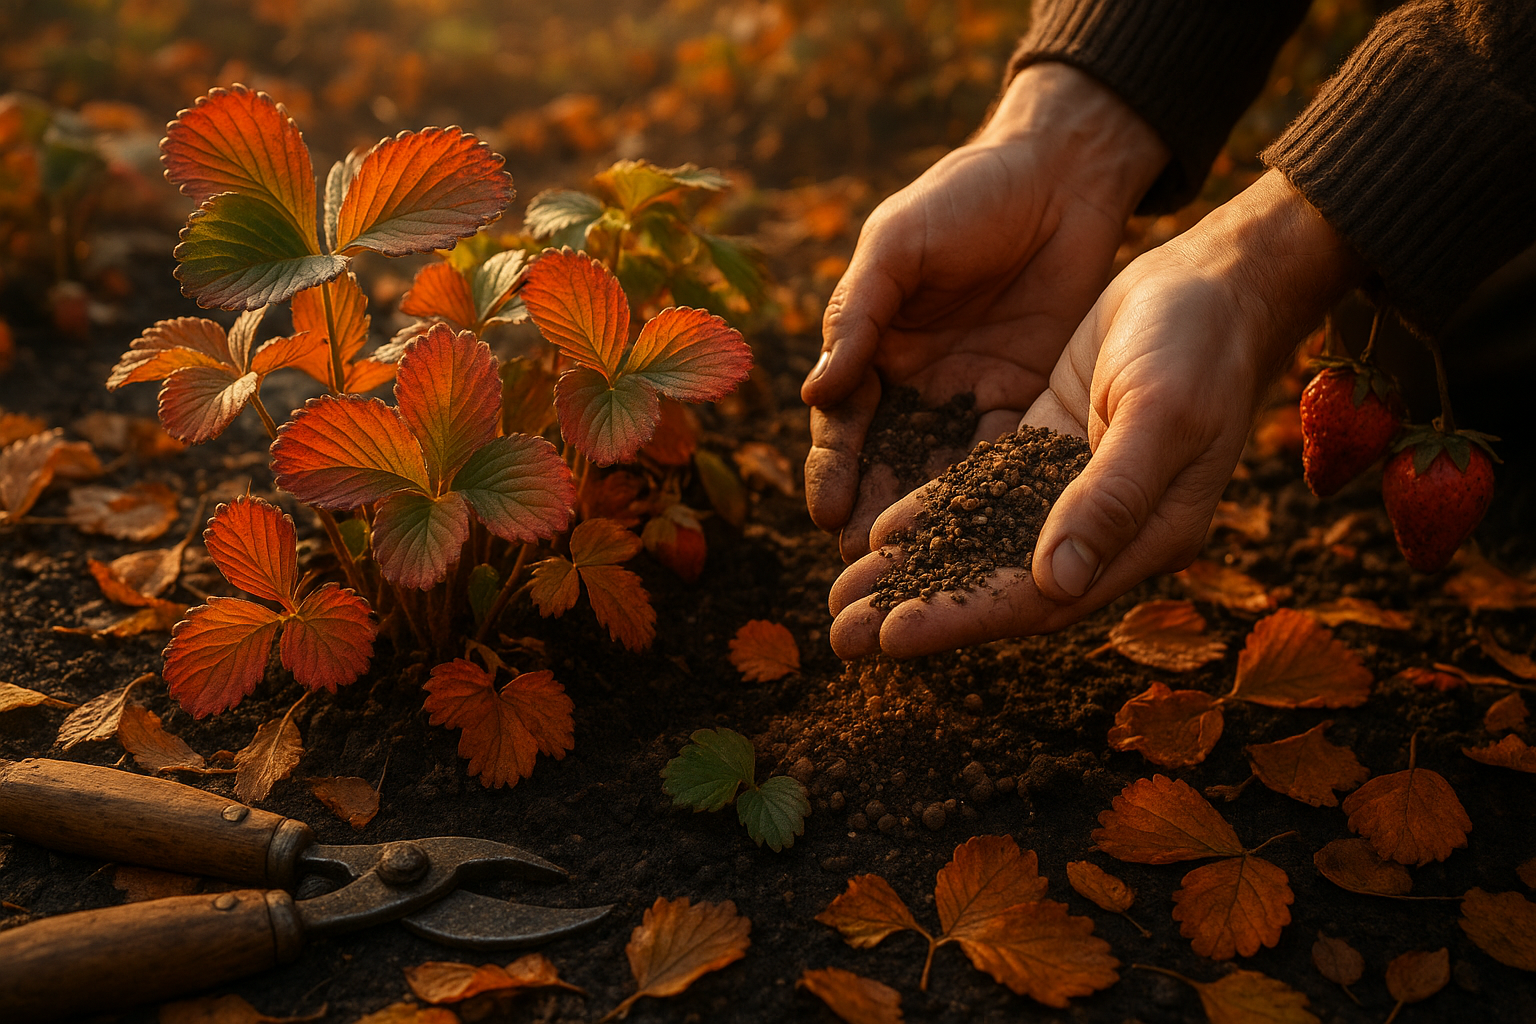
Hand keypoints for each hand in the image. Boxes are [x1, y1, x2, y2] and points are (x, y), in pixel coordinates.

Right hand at [802, 63, 1167, 560]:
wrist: (1061, 173)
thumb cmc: (966, 193)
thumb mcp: (898, 242)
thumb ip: (858, 312)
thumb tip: (815, 392)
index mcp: (870, 347)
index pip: (842, 422)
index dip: (834, 467)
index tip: (827, 509)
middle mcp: (914, 384)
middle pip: (887, 461)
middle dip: (874, 512)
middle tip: (865, 563)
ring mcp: (970, 396)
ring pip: (942, 470)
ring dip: (930, 520)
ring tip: (921, 569)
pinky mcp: (1026, 399)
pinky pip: (1005, 457)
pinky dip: (992, 496)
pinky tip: (988, 537)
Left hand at [828, 171, 1363, 658]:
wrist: (1222, 279)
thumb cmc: (1204, 343)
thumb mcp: (1161, 414)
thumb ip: (1110, 497)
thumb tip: (1053, 583)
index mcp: (1147, 536)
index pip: (1040, 599)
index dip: (964, 617)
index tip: (892, 636)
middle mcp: (1107, 528)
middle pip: (1000, 584)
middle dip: (920, 608)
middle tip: (840, 636)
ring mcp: (1076, 488)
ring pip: (984, 543)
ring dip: (916, 570)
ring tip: (843, 595)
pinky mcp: (1051, 447)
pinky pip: (984, 492)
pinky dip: (935, 511)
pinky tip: (881, 528)